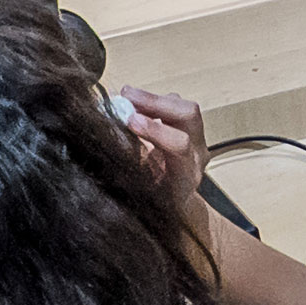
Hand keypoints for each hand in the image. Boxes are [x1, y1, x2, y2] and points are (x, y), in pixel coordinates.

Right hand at [114, 84, 213, 240]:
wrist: (176, 210)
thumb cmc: (154, 208)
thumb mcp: (142, 200)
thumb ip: (129, 176)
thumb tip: (106, 150)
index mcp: (186, 176)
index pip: (179, 145)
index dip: (156, 131)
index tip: (131, 121)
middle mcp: (197, 154)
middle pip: (189, 115)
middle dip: (156, 103)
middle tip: (126, 96)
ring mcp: (198, 140)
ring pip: (184, 108)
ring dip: (153, 99)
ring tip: (126, 95)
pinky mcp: (191, 130)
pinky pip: (177, 107)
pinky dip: (153, 102)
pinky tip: (133, 101)